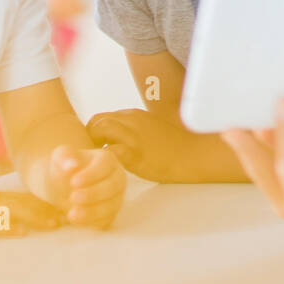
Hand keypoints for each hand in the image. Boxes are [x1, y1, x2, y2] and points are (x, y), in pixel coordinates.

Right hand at [0, 184, 62, 236]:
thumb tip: (20, 229)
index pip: (24, 200)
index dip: (45, 206)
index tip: (64, 212)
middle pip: (25, 203)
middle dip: (48, 211)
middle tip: (70, 217)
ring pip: (13, 210)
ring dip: (35, 216)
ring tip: (54, 223)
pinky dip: (5, 226)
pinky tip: (19, 231)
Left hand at [49, 145, 126, 227]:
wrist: (61, 185)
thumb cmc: (63, 168)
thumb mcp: (59, 158)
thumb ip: (65, 157)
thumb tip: (72, 165)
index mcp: (107, 160)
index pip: (105, 165)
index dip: (91, 174)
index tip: (73, 182)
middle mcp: (117, 177)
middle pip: (113, 186)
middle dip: (94, 194)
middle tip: (73, 197)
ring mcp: (116, 197)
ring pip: (111, 206)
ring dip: (92, 212)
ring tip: (71, 214)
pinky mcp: (110, 214)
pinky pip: (106, 220)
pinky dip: (92, 222)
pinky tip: (76, 220)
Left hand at [88, 108, 241, 181]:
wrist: (193, 154)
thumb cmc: (175, 147)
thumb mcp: (152, 128)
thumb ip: (134, 129)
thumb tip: (118, 138)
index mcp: (134, 114)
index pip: (103, 117)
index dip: (96, 132)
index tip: (98, 146)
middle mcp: (131, 120)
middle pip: (96, 121)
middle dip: (90, 136)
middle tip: (94, 154)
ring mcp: (133, 135)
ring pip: (99, 130)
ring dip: (95, 145)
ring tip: (100, 161)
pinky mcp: (135, 152)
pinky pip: (110, 151)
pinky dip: (105, 159)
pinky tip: (111, 168)